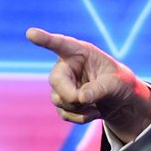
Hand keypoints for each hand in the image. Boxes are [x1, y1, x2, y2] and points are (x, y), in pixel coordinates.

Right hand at [25, 28, 150, 141]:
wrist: (119, 99)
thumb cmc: (119, 82)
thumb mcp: (116, 84)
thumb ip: (99, 89)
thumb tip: (80, 99)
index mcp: (80, 52)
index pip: (60, 44)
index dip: (45, 39)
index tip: (31, 33)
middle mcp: (66, 66)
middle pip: (55, 80)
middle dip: (71, 96)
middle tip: (87, 101)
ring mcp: (61, 84)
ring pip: (59, 99)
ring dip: (79, 108)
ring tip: (96, 104)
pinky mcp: (62, 100)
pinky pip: (64, 113)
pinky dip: (80, 117)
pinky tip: (93, 112)